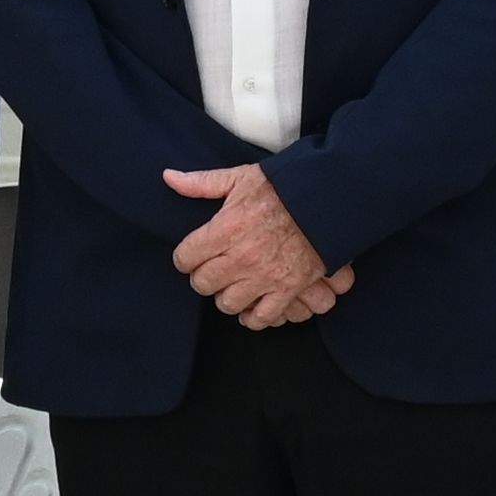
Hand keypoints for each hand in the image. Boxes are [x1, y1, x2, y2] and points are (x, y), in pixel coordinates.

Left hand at [164, 164, 338, 327]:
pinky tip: (251, 306)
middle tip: (211, 269)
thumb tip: (169, 177)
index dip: (185, 257)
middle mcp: (241, 257)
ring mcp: (264, 276)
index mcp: (225, 229)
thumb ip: (202, 183)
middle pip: (203, 284)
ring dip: (226, 296)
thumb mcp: (240, 178)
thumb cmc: (282, 186)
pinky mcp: (287, 289)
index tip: (191, 255)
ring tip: (231, 286)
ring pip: (227, 303)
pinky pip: (261, 317)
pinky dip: (253, 316)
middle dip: (203, 277)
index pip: (185, 257)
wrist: (326, 199)